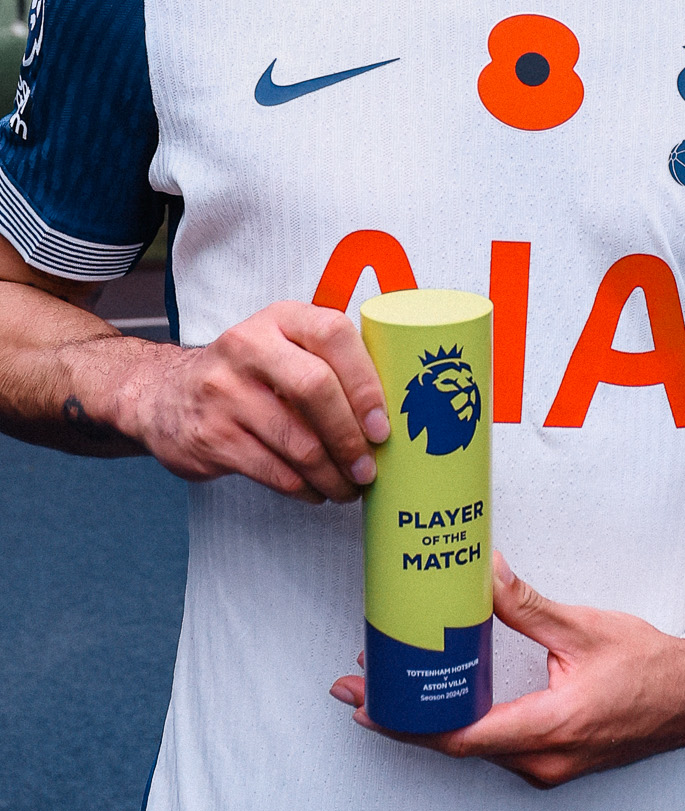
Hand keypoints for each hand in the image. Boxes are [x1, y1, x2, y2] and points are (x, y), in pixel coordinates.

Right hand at [128, 301, 388, 502]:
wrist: (163, 396)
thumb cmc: (247, 374)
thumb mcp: (282, 346)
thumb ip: (328, 361)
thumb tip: (395, 410)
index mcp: (280, 319)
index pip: (334, 335)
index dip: (365, 383)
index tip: (384, 425)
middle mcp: (248, 347)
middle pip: (315, 389)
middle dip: (351, 437)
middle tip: (370, 467)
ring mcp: (224, 391)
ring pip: (295, 440)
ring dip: (331, 473)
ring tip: (349, 487)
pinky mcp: (210, 435)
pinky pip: (271, 469)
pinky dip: (302, 487)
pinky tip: (316, 491)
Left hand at [330, 553, 684, 786]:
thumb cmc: (647, 663)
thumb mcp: (585, 628)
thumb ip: (528, 606)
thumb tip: (487, 571)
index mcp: (552, 725)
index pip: (462, 734)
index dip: (408, 722)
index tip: (367, 702)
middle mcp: (544, 759)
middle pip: (456, 745)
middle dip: (406, 716)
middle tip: (361, 684)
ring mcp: (547, 767)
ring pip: (474, 748)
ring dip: (433, 720)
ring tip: (395, 684)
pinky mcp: (551, 763)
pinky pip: (495, 748)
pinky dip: (463, 724)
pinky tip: (444, 699)